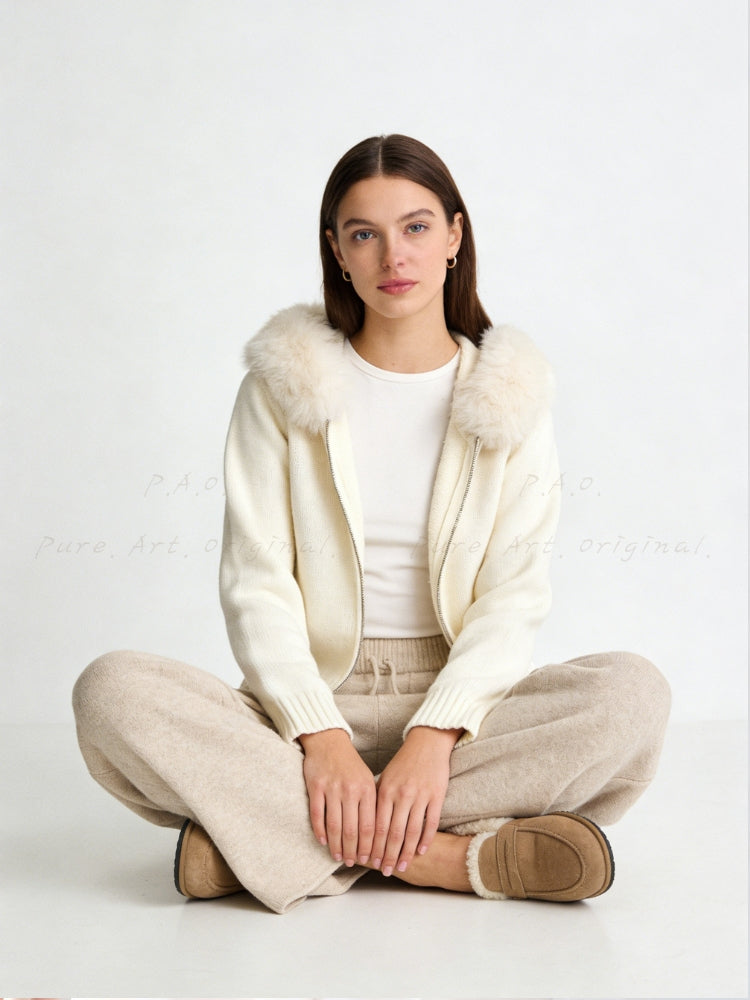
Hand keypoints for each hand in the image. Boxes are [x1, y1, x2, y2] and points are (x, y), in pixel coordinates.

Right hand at [299, 728, 376, 866]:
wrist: (329, 742)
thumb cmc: (351, 765)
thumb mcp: (367, 780)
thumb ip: (372, 804)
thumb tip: (379, 835)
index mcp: (367, 789)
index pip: (371, 826)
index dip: (371, 847)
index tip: (371, 860)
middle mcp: (351, 790)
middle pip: (352, 830)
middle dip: (354, 851)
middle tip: (354, 863)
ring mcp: (332, 788)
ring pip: (334, 826)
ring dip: (337, 846)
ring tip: (339, 857)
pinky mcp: (315, 786)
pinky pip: (317, 815)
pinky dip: (320, 831)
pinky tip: (323, 842)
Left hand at [371, 726, 461, 875]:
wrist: (427, 743)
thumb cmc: (404, 762)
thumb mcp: (386, 778)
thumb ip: (378, 799)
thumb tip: (366, 825)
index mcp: (386, 790)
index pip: (377, 826)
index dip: (374, 846)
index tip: (371, 862)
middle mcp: (402, 794)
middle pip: (393, 833)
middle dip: (388, 855)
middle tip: (386, 871)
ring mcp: (420, 796)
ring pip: (412, 831)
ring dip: (406, 852)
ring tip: (402, 866)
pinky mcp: (437, 795)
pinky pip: (431, 823)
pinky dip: (426, 839)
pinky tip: (421, 851)